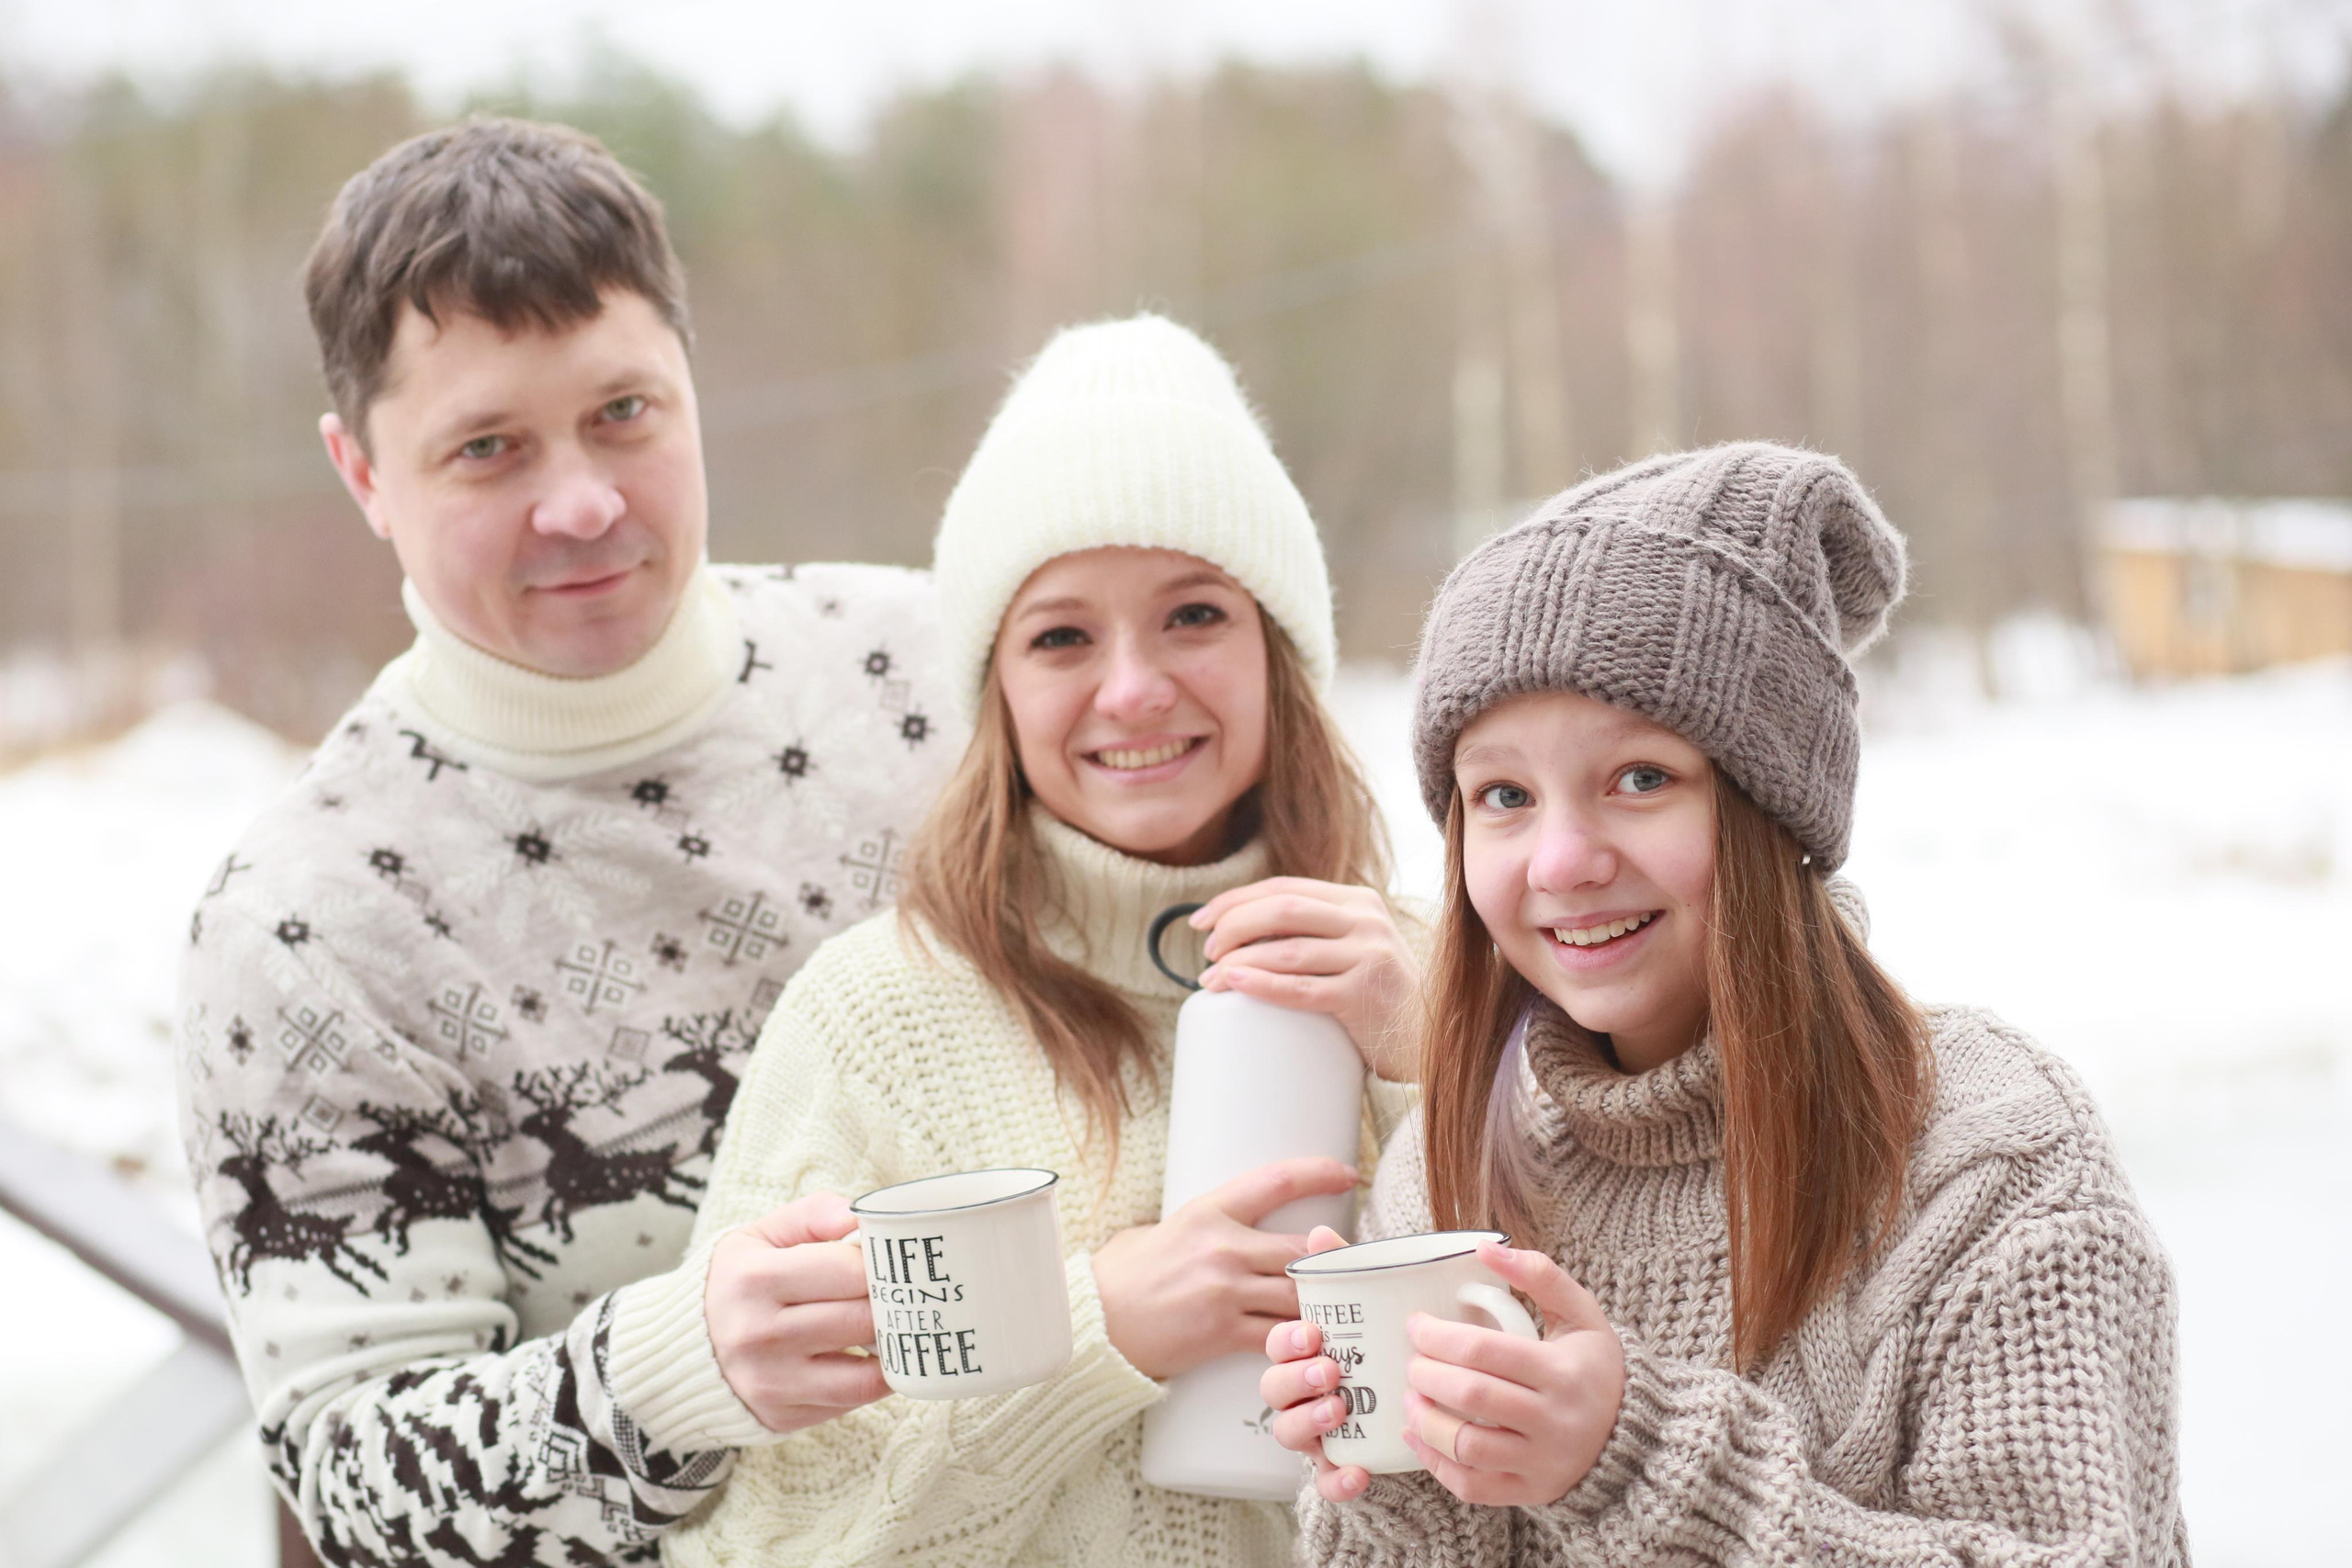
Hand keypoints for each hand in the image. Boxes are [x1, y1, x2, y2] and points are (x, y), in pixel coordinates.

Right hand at [705, 1192, 889, 1433]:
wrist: (680, 1350)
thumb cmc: (736, 1283)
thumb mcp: (760, 1236)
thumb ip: (811, 1215)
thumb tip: (857, 1214)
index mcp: (755, 1279)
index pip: (851, 1270)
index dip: (883, 1265)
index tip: (892, 1262)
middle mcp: (760, 1334)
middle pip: (863, 1319)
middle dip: (894, 1305)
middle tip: (906, 1293)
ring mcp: (771, 1381)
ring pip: (866, 1371)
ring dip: (892, 1348)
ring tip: (895, 1326)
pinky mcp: (782, 1415)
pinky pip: (851, 1401)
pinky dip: (871, 1380)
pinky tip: (871, 1357)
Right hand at [1093, 1157, 1356, 1379]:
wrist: (1094, 1321)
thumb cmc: (1124, 1272)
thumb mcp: (1163, 1227)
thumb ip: (1206, 1222)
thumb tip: (1239, 1215)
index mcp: (1208, 1211)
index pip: (1276, 1182)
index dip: (1318, 1175)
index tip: (1346, 1174)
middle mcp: (1222, 1248)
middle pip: (1301, 1250)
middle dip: (1333, 1257)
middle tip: (1355, 1261)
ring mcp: (1225, 1292)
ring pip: (1298, 1295)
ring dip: (1323, 1302)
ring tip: (1344, 1304)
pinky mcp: (1222, 1333)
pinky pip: (1278, 1335)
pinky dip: (1299, 1339)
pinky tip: (1314, 1342)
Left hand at [1190, 878, 1420, 1079]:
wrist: (1429, 1039)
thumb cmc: (1379, 996)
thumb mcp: (1356, 947)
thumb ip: (1317, 931)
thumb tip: (1240, 931)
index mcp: (1358, 901)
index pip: (1284, 888)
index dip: (1235, 901)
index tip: (1200, 921)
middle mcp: (1366, 921)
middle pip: (1282, 910)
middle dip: (1233, 926)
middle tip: (1208, 952)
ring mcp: (1368, 957)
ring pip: (1286, 949)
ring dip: (1238, 961)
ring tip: (1210, 978)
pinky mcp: (1363, 996)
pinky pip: (1300, 988)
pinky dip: (1261, 984)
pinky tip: (1234, 983)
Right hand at [1258, 1225, 1377, 1501]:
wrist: (1419, 1387)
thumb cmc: (1377, 1340)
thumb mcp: (1362, 1304)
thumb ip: (1341, 1271)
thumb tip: (1320, 1232)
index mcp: (1303, 1352)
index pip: (1276, 1345)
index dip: (1287, 1342)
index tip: (1312, 1333)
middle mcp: (1301, 1392)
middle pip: (1274, 1391)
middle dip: (1296, 1380)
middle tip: (1329, 1371)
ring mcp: (1316, 1430)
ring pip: (1290, 1434)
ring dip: (1309, 1422)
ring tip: (1339, 1410)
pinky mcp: (1337, 1463)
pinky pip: (1326, 1481)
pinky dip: (1338, 1481)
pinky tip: (1360, 1471)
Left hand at [1397, 1242, 1625, 1506]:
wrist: (1635, 1433)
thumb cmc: (1595, 1365)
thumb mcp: (1582, 1313)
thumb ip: (1539, 1274)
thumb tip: (1485, 1248)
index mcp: (1562, 1372)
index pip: (1484, 1352)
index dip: (1438, 1336)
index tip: (1416, 1325)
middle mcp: (1554, 1421)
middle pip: (1471, 1396)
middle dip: (1426, 1374)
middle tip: (1411, 1360)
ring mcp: (1543, 1462)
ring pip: (1466, 1446)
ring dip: (1425, 1419)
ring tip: (1411, 1396)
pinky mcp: (1532, 1491)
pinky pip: (1471, 1486)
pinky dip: (1436, 1463)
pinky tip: (1418, 1435)